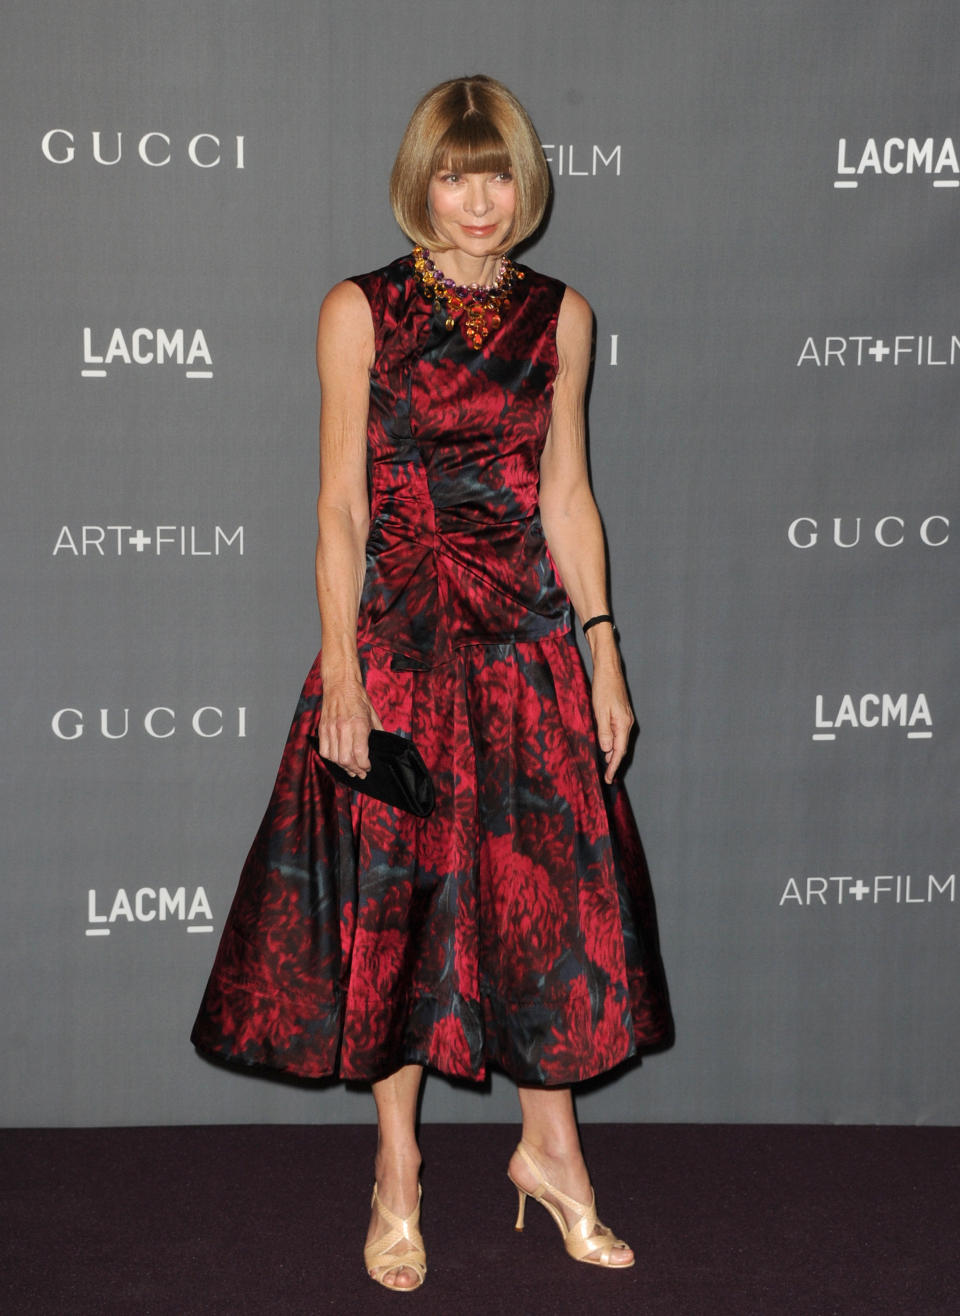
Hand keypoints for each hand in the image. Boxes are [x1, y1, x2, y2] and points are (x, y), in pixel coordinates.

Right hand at [315, 673, 382, 777]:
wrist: (340, 684)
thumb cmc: (358, 698)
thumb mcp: (373, 714)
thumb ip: (378, 732)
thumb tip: (381, 746)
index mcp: (359, 724)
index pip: (360, 753)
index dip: (364, 765)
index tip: (368, 767)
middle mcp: (344, 728)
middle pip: (346, 759)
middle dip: (354, 769)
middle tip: (360, 772)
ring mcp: (331, 728)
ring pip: (334, 758)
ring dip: (343, 766)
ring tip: (350, 768)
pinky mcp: (322, 728)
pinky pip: (324, 750)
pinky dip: (330, 758)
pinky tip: (337, 759)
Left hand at [591, 659, 634, 783]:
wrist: (609, 669)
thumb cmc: (603, 688)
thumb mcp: (600, 711)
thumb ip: (604, 731)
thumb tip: (607, 749)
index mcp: (623, 724)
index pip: (619, 751)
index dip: (614, 766)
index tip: (609, 778)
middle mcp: (627, 723)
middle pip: (622, 748)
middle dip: (614, 763)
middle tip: (607, 777)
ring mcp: (626, 718)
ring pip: (620, 741)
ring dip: (614, 754)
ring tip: (606, 766)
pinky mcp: (622, 714)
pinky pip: (619, 733)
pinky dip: (613, 743)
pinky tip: (607, 746)